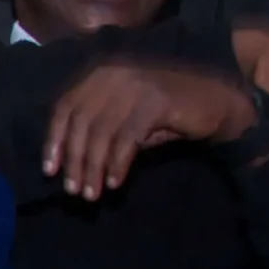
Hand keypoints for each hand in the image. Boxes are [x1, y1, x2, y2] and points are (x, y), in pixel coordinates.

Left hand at [42, 61, 253, 200]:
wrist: (218, 101)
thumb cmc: (167, 112)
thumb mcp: (124, 117)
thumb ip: (97, 129)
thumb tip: (67, 163)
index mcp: (99, 74)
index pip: (64, 109)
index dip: (54, 141)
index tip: (49, 171)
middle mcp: (113, 75)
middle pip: (80, 124)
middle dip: (74, 161)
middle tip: (72, 190)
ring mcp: (135, 86)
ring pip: (101, 134)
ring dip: (93, 169)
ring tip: (92, 194)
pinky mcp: (155, 102)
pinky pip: (126, 140)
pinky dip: (117, 164)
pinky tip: (114, 183)